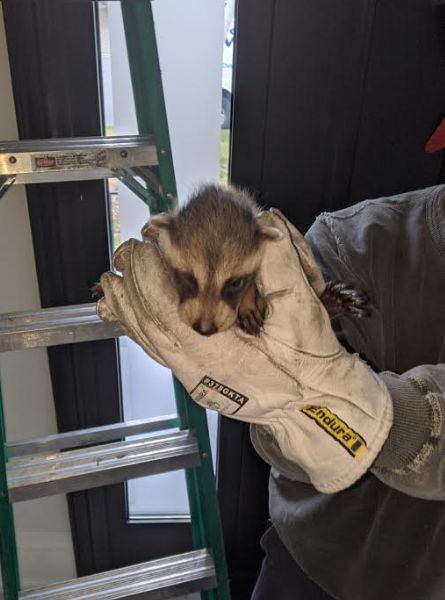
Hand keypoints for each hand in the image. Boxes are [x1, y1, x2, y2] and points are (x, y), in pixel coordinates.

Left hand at [97, 210, 391, 492]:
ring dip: (130, 309)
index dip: (151, 279)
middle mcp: (199, 372)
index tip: (141, 248)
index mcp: (220, 357)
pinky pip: (161, 352)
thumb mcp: (303, 314)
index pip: (170, 314)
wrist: (317, 406)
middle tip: (123, 254)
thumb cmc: (311, 367)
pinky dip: (142, 329)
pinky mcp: (199, 378)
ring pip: (152, 342)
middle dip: (134, 287)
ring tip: (112, 282)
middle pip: (152, 327)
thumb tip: (266, 225)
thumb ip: (282, 268)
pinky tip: (131, 314)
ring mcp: (196, 379)